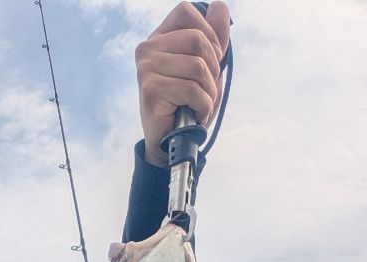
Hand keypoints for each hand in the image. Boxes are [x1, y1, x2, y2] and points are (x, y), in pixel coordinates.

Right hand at [136, 2, 230, 166]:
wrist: (170, 143)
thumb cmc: (186, 104)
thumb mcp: (206, 68)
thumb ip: (213, 38)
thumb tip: (219, 6)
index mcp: (159, 38)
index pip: (187, 12)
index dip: (208, 35)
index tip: (209, 62)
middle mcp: (147, 48)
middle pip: (197, 40)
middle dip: (213, 70)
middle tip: (205, 91)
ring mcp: (146, 68)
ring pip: (198, 66)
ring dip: (209, 92)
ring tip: (200, 105)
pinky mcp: (151, 90)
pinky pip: (193, 89)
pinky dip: (203, 106)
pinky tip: (195, 115)